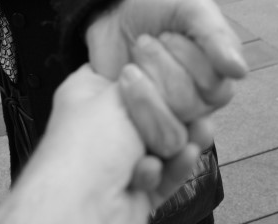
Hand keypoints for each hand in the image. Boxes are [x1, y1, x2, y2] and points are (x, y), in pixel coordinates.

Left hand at [0, 64, 203, 223]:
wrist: (80, 211)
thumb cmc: (81, 152)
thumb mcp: (118, 97)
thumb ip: (147, 82)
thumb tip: (167, 70)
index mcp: (88, 94)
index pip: (123, 72)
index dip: (150, 69)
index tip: (176, 68)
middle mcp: (103, 126)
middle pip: (150, 110)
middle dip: (174, 111)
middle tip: (194, 106)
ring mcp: (119, 159)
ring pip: (163, 143)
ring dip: (181, 140)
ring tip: (197, 132)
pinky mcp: (136, 188)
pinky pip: (166, 173)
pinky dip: (176, 166)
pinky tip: (184, 156)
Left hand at [86, 0, 247, 131]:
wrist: (112, 18)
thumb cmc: (155, 13)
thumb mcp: (187, 8)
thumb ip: (214, 33)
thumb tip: (239, 72)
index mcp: (218, 79)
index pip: (214, 88)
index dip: (186, 59)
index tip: (165, 33)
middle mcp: (201, 106)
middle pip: (190, 108)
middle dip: (160, 68)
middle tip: (142, 45)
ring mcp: (172, 124)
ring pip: (170, 134)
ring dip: (143, 94)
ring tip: (128, 69)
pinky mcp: (144, 137)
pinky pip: (151, 160)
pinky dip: (139, 139)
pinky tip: (124, 100)